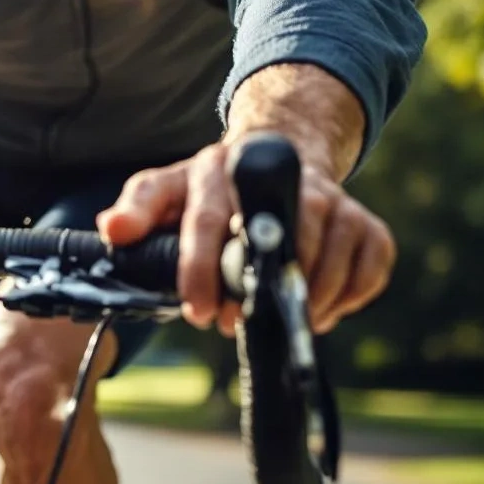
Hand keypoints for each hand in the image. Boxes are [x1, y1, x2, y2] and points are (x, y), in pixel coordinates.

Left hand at [95, 141, 396, 335]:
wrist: (276, 159)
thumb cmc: (211, 189)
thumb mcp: (165, 191)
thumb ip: (137, 209)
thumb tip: (112, 231)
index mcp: (219, 169)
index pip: (209, 219)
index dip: (202, 268)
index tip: (199, 311)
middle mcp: (281, 175)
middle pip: (281, 237)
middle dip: (258, 290)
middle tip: (235, 324)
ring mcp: (330, 196)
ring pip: (332, 252)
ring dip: (306, 298)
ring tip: (277, 321)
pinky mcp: (365, 219)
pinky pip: (371, 262)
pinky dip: (349, 295)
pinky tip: (319, 308)